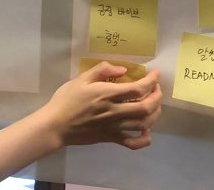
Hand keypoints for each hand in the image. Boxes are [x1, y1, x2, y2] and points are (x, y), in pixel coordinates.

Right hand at [40, 61, 161, 149]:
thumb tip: (122, 70)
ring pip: (144, 123)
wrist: (56, 125)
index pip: (138, 89)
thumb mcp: (81, 79)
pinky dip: (144, 139)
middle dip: (157, 96)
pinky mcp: (111, 138)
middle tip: (156, 88)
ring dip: (155, 113)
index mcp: (107, 94)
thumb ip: (102, 70)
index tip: (155, 74)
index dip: (151, 81)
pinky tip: (146, 131)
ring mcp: (115, 127)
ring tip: (155, 104)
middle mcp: (115, 112)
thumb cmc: (66, 100)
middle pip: (146, 107)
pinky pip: (133, 143)